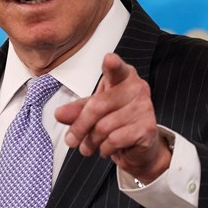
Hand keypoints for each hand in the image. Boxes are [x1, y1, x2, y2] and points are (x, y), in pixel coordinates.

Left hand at [54, 53, 171, 183]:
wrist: (138, 147)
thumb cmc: (115, 120)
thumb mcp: (92, 112)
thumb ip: (76, 110)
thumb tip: (59, 114)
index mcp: (122, 78)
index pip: (116, 70)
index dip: (113, 65)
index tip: (109, 59)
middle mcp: (137, 89)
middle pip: (98, 106)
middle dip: (79, 127)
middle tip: (71, 140)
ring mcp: (144, 108)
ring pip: (104, 126)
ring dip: (91, 141)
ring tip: (89, 145)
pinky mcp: (147, 128)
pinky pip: (114, 140)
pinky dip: (104, 148)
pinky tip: (106, 148)